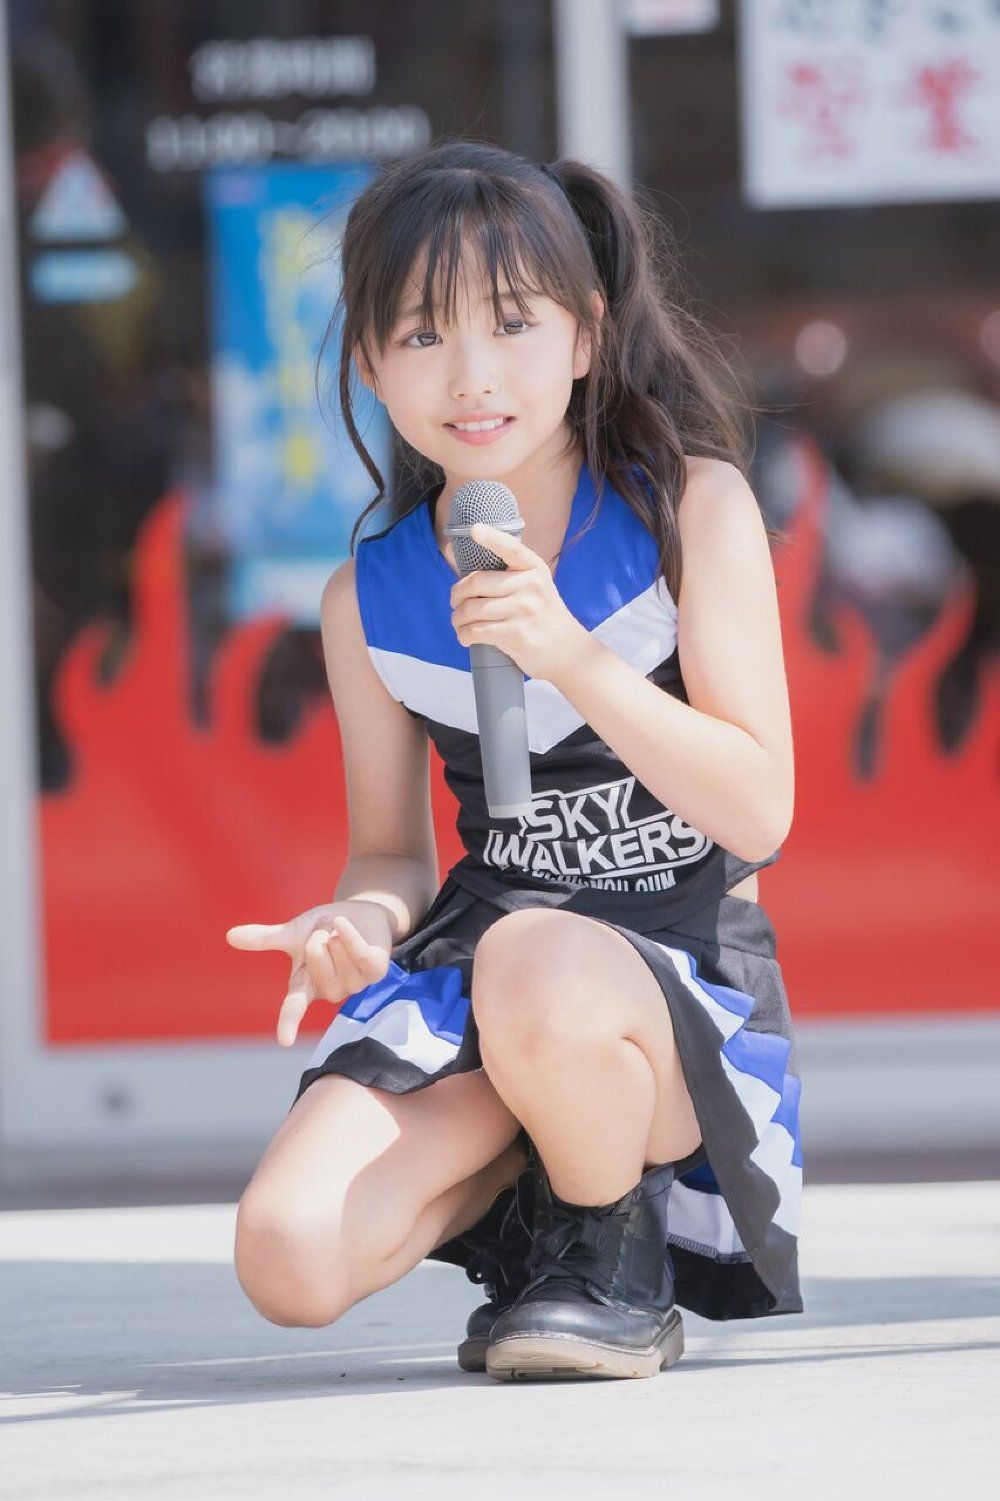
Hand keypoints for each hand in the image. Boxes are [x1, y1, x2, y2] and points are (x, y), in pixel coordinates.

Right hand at [225, 900, 393, 1047]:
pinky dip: (348, 934)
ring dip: (336, 931)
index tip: (285, 1040)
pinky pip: (359, 953)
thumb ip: (265, 939)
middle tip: (328, 934)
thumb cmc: (325, 929)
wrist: (360, 916)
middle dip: (318, 933)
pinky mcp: (377, 971)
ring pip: (335, 948)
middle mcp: (331, 990)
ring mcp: (356, 983)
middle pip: (315, 953)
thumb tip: (230, 936)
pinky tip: (342, 923)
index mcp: (306, 987)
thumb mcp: (293, 934)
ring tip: (343, 934)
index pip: (294, 1007)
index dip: (289, 1022)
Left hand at [449, 523, 590, 683]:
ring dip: (457, 618)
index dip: (491, 537)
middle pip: (476, 583)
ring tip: (459, 622)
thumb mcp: (536, 587)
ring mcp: (525, 610)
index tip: (475, 529)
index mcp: (534, 569)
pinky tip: (465, 636)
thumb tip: (469, 575)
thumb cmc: (542, 617)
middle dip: (456, 595)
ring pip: (472, 609)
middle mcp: (531, 586)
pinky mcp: (517, 634)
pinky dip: (464, 635)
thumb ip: (512, 576)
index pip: (511, 548)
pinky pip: (476, 630)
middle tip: (455, 602)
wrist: (567, 651)